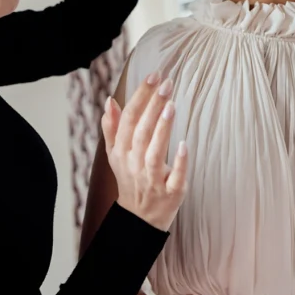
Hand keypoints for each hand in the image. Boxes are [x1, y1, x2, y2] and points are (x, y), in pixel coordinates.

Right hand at [101, 73, 187, 230]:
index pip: (128, 119)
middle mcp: (134, 164)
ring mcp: (152, 179)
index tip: (153, 75)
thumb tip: (110, 100)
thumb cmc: (130, 179)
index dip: (140, 96)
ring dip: (162, 129)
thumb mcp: (115, 155)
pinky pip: (174, 177)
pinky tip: (183, 144)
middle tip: (166, 83)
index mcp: (121, 152)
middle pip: (141, 131)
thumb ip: (112, 127)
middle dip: (153, 106)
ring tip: (171, 105)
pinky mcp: (171, 193)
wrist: (139, 219)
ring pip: (154, 152)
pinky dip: (179, 162)